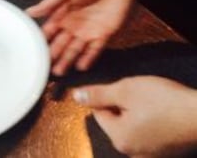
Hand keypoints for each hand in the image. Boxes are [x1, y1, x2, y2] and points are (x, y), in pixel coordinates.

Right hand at [26, 0, 137, 74]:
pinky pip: (94, 50)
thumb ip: (50, 3)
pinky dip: (88, 58)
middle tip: (42, 68)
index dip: (41, 42)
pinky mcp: (104, 34)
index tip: (31, 53)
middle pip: (60, 44)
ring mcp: (88, 31)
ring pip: (75, 50)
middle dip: (52, 56)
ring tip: (58, 73)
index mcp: (62, 13)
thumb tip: (29, 12)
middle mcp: (73, 25)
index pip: (49, 31)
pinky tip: (80, 67)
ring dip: (67, 61)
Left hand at [73, 76, 196, 157]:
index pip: (99, 113)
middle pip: (115, 122)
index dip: (110, 96)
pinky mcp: (165, 153)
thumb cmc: (163, 101)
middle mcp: (132, 153)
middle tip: (141, 95)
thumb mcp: (126, 90)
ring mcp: (150, 156)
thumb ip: (98, 94)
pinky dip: (152, 123)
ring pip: (132, 127)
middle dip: (123, 105)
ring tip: (154, 103)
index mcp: (118, 139)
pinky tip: (163, 113)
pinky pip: (148, 134)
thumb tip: (75, 96)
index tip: (126, 89)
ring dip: (137, 114)